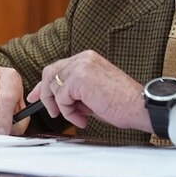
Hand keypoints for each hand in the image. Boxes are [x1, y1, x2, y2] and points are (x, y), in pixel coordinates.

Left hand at [26, 50, 150, 131]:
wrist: (140, 107)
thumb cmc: (121, 104)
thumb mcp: (91, 95)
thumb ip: (73, 92)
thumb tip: (55, 100)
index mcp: (87, 59)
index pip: (57, 68)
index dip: (43, 84)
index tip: (35, 96)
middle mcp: (83, 58)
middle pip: (50, 74)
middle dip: (46, 95)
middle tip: (52, 112)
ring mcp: (81, 66)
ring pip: (54, 87)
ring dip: (63, 107)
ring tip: (79, 117)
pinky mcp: (79, 78)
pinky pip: (62, 98)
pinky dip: (68, 112)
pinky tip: (82, 118)